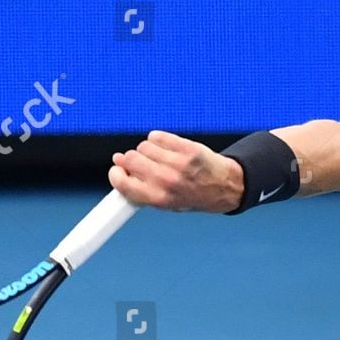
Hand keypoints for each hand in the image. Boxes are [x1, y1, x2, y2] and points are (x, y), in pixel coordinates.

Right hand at [108, 130, 243, 212]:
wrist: (224, 187)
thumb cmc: (192, 196)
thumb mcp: (165, 203)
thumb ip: (140, 188)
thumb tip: (118, 166)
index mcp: (158, 198)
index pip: (121, 182)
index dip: (115, 174)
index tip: (118, 170)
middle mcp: (166, 181)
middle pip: (130, 159)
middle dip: (130, 160)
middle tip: (140, 164)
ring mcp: (178, 163)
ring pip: (144, 146)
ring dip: (147, 150)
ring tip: (159, 158)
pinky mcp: (187, 148)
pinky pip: (158, 136)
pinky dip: (158, 140)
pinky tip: (166, 147)